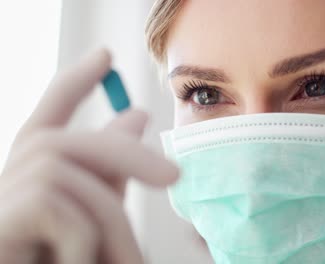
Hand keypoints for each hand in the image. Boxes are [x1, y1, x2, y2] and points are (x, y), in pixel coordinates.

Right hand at [0, 49, 178, 263]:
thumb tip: (134, 113)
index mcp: (36, 182)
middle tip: (176, 179)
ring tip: (128, 263)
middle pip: (61, 140)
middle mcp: (6, 185)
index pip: (48, 116)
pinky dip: (86, 238)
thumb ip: (113, 169)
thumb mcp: (101, 220)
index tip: (105, 55)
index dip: (73, 83)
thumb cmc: (71, 261)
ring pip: (68, 173)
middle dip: (122, 152)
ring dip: (111, 220)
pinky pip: (56, 204)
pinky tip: (81, 263)